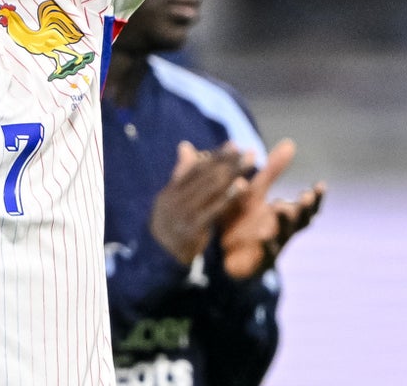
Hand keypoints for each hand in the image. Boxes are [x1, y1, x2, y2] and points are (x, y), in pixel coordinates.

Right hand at [149, 142, 249, 265]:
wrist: (156, 260)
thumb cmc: (170, 227)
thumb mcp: (171, 201)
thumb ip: (181, 175)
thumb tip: (185, 145)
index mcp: (170, 192)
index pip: (195, 169)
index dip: (215, 156)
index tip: (234, 145)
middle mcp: (174, 200)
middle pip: (205, 176)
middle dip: (229, 162)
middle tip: (250, 152)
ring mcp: (182, 214)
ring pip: (210, 189)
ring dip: (232, 173)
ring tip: (249, 162)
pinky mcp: (191, 229)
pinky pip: (212, 209)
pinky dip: (228, 196)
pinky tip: (242, 186)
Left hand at [219, 138, 325, 280]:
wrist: (222, 255)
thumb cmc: (244, 219)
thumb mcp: (257, 191)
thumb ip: (273, 171)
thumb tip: (291, 143)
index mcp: (286, 213)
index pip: (307, 206)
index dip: (316, 197)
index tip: (321, 185)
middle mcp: (284, 229)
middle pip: (302, 220)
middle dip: (305, 208)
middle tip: (306, 196)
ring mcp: (273, 244)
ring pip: (284, 233)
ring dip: (284, 221)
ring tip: (281, 207)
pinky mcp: (259, 259)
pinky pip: (264, 250)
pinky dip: (265, 242)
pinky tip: (262, 234)